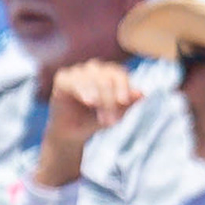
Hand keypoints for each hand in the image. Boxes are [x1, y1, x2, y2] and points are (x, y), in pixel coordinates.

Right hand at [39, 59, 140, 185]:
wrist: (71, 134)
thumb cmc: (93, 121)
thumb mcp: (114, 115)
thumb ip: (127, 104)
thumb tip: (141, 94)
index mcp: (109, 74)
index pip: (119, 74)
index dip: (123, 86)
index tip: (124, 102)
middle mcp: (94, 69)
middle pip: (106, 77)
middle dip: (110, 100)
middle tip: (111, 121)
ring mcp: (77, 72)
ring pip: (92, 78)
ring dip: (99, 98)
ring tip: (101, 117)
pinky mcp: (62, 79)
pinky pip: (74, 81)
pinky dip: (83, 90)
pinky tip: (89, 101)